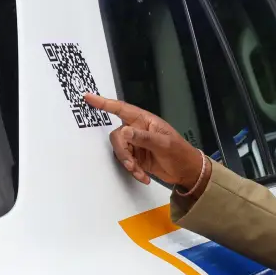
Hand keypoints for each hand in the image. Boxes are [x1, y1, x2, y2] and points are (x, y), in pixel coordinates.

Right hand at [84, 94, 204, 189]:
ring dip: (129, 164)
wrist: (187, 172)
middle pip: (118, 137)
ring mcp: (136, 145)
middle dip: (122, 152)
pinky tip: (144, 177)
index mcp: (144, 121)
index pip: (121, 109)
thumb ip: (143, 138)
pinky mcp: (137, 158)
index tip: (88, 97)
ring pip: (120, 151)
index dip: (104, 103)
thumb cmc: (180, 152)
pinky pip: (127, 162)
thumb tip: (124, 132)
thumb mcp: (164, 144)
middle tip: (131, 164)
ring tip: (140, 172)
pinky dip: (134, 171)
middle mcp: (137, 130)